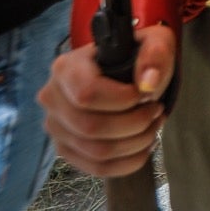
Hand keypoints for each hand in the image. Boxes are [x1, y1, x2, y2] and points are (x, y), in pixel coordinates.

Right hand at [39, 24, 175, 177]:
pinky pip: (97, 168)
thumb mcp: (154, 42)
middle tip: (156, 110)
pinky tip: (144, 144)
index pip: (87, 93)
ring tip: (154, 124)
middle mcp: (53, 98)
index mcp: (66, 68)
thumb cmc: (137, 56)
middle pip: (91, 126)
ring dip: (135, 142)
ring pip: (96, 151)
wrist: (127, 76)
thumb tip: (148, 83)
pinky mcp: (67, 150)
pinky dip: (128, 161)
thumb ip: (155, 54)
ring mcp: (56, 128)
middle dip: (134, 123)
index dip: (122, 100)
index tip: (145, 94)